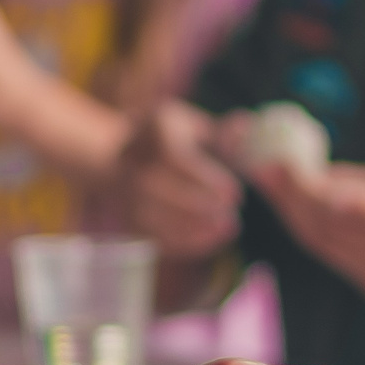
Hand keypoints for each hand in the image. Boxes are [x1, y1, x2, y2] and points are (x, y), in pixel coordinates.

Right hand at [121, 101, 242, 258]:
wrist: (119, 158)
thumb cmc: (173, 140)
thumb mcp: (196, 127)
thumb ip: (222, 133)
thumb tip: (245, 124)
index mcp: (153, 129)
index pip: (173, 157)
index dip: (204, 178)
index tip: (234, 193)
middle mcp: (130, 159)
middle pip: (158, 187)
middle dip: (197, 205)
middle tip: (230, 215)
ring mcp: (122, 190)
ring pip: (150, 214)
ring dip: (190, 226)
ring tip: (225, 229)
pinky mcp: (125, 216)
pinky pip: (149, 233)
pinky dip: (180, 240)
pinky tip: (209, 239)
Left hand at [249, 160, 364, 339]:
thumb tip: (324, 175)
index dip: (336, 195)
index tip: (302, 172)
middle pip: (333, 223)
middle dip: (293, 194)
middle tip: (263, 166)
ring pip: (323, 241)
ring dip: (291, 211)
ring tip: (268, 182)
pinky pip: (329, 254)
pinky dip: (307, 230)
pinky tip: (291, 210)